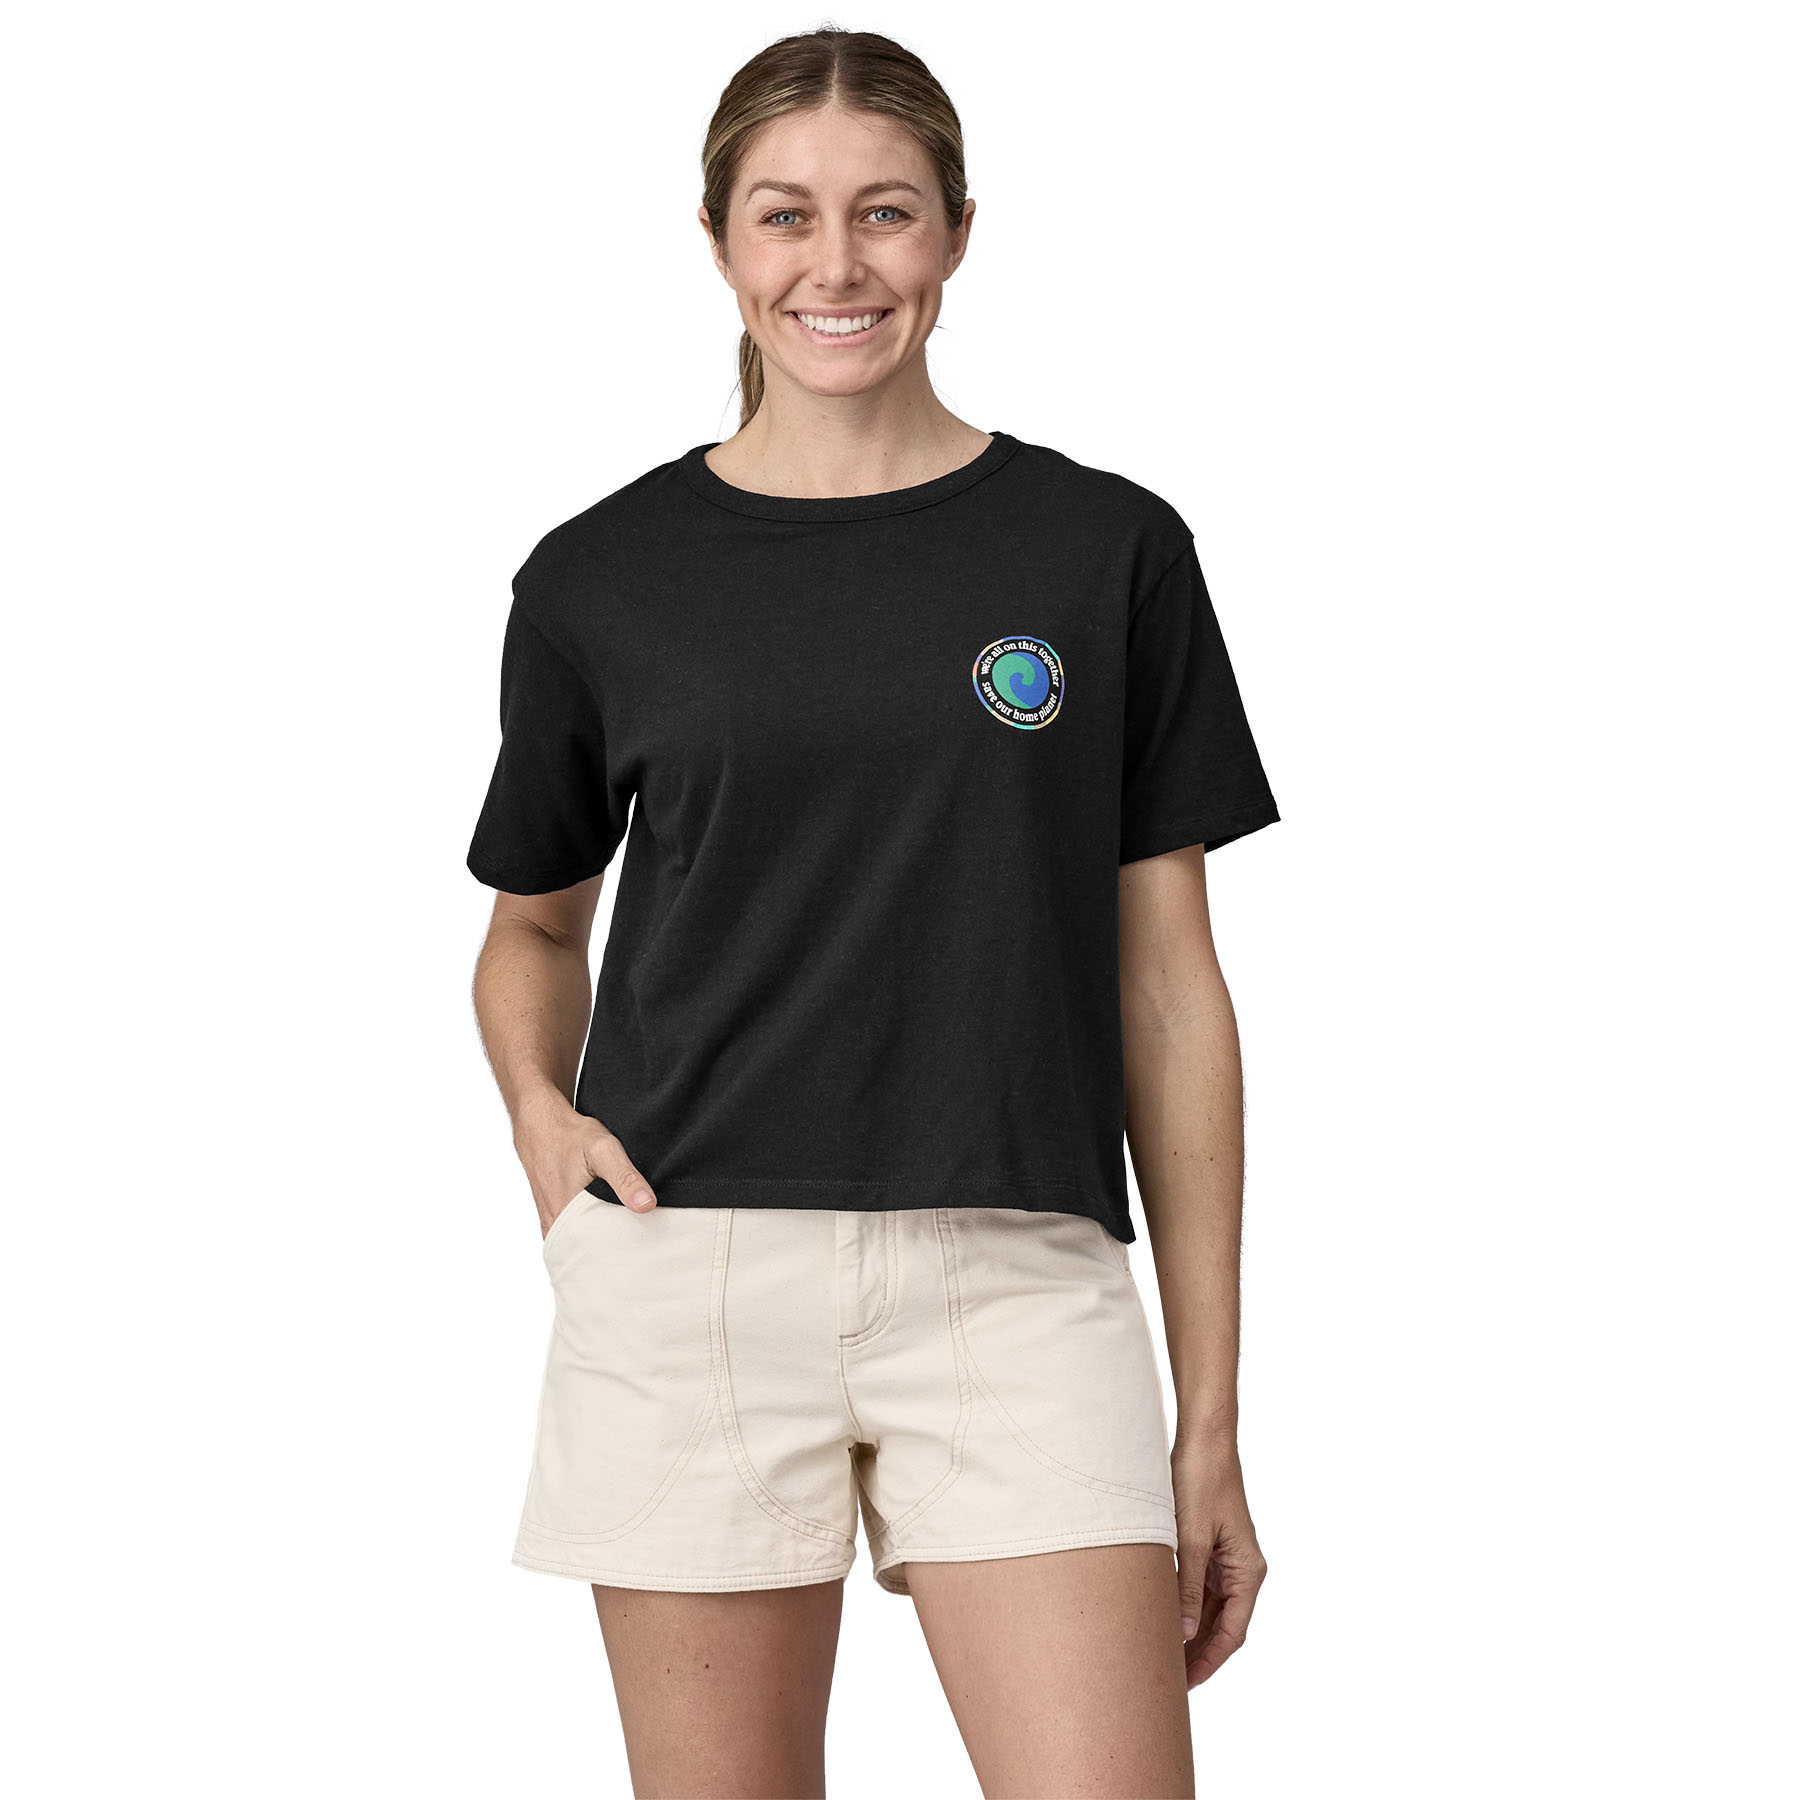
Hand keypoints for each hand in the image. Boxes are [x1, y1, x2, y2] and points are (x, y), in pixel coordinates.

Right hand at [512, 1091, 658, 1237]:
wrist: (540, 1125)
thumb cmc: (571, 1136)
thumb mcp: (603, 1150)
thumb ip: (625, 1177)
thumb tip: (646, 1205)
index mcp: (568, 1217)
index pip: (603, 1251)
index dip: (626, 1251)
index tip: (646, 1252)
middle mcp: (556, 1226)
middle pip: (593, 1251)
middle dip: (616, 1251)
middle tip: (642, 1249)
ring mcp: (552, 1224)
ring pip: (582, 1244)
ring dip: (603, 1243)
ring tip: (627, 1240)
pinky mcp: (551, 1218)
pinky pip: (573, 1235)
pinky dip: (589, 1234)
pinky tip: (606, 1226)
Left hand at [1170, 1429, 1266, 1686]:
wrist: (1204, 1440)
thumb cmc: (1201, 1481)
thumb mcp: (1191, 1537)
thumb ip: (1188, 1586)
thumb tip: (1186, 1634)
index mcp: (1247, 1571)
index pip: (1232, 1632)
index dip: (1210, 1661)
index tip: (1188, 1684)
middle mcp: (1242, 1569)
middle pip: (1223, 1625)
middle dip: (1200, 1654)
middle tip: (1170, 1681)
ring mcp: (1227, 1559)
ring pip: (1211, 1608)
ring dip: (1192, 1633)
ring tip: (1164, 1656)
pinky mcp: (1211, 1546)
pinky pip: (1201, 1587)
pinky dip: (1187, 1606)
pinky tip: (1165, 1620)